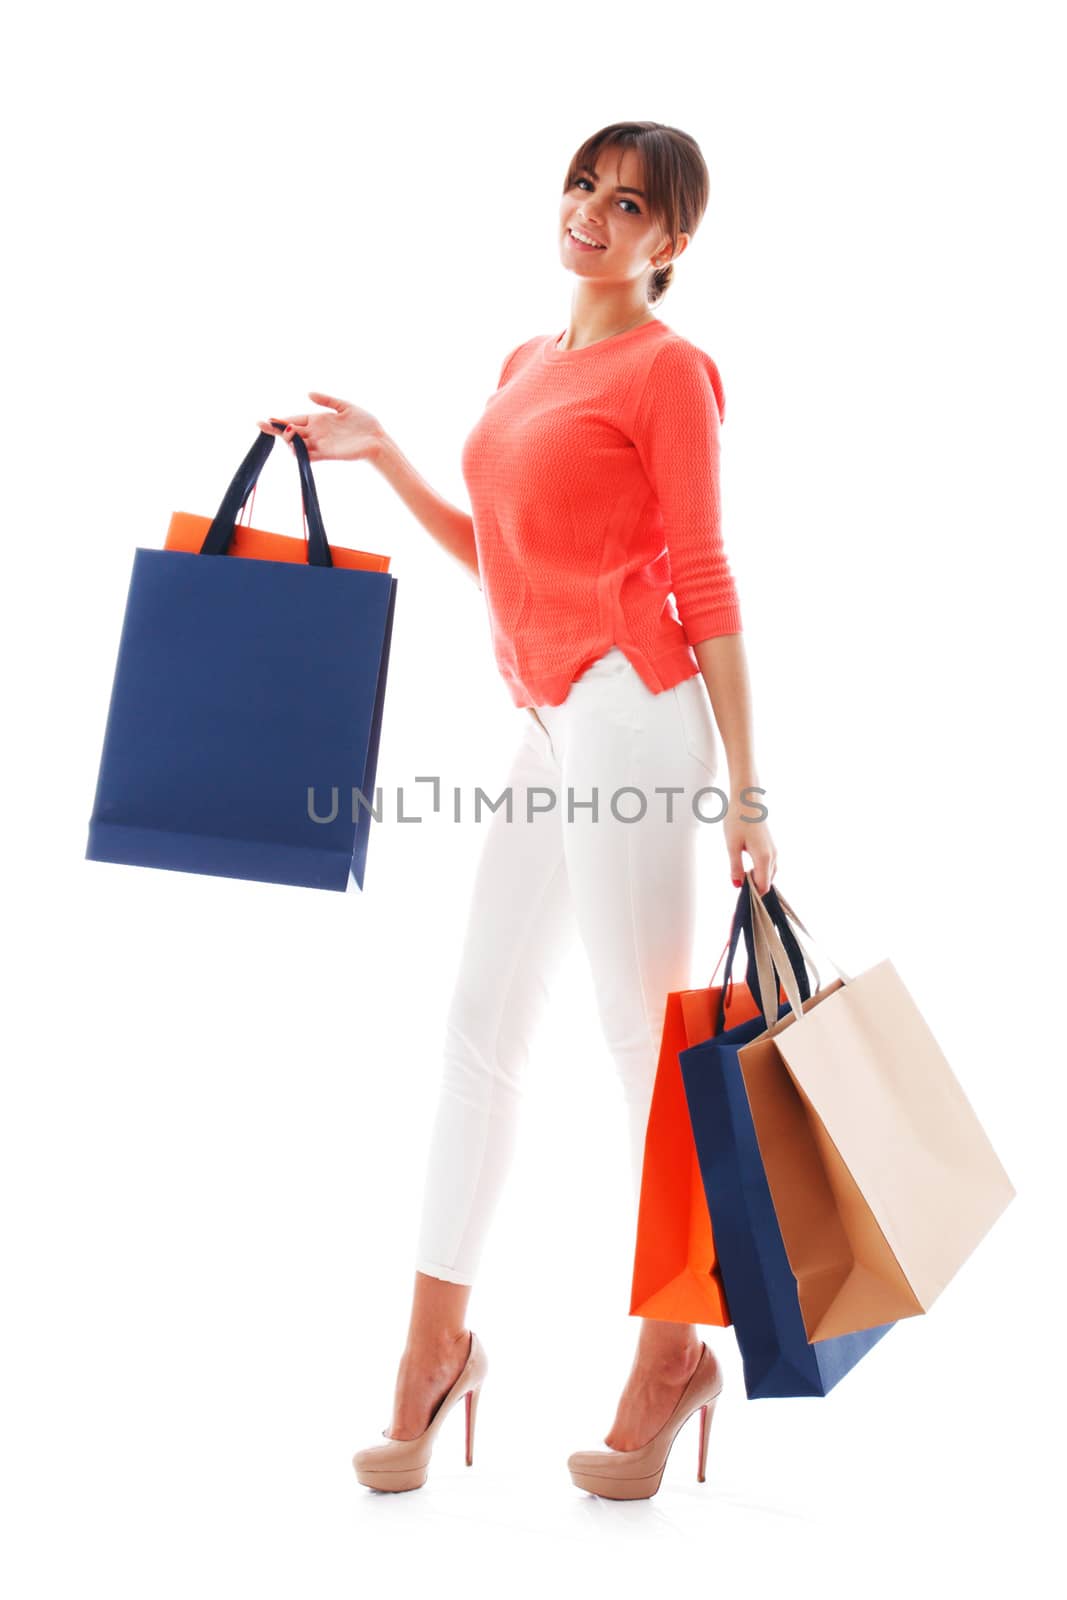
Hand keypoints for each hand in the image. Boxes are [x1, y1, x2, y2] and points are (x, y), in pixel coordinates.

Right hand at [256, 391, 385, 463]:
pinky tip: (293, 447)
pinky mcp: (328, 454)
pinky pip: (310, 455)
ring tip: (283, 432)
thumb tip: (308, 393)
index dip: (280, 420)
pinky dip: (301, 452)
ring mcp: (321, 444)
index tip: (267, 418)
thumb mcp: (345, 406)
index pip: (294, 420)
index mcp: (318, 421)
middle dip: (276, 429)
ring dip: (288, 440)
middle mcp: (316, 433)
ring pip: (297, 444)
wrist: (378, 440)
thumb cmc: (365, 424)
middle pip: (291, 432)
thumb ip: (327, 400)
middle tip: (261, 425)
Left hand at [724, 788, 776, 895]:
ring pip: (769, 874)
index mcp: (764, 858)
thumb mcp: (732, 845)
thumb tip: (737, 885)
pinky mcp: (771, 846)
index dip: (752, 893)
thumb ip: (735, 867)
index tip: (739, 894)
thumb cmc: (738, 819)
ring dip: (757, 879)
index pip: (763, 886)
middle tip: (737, 885)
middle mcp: (773, 856)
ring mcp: (774, 851)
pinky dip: (760, 871)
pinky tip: (748, 868)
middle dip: (754, 888)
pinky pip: (769, 865)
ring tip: (741, 876)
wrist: (747, 799)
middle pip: (767, 882)